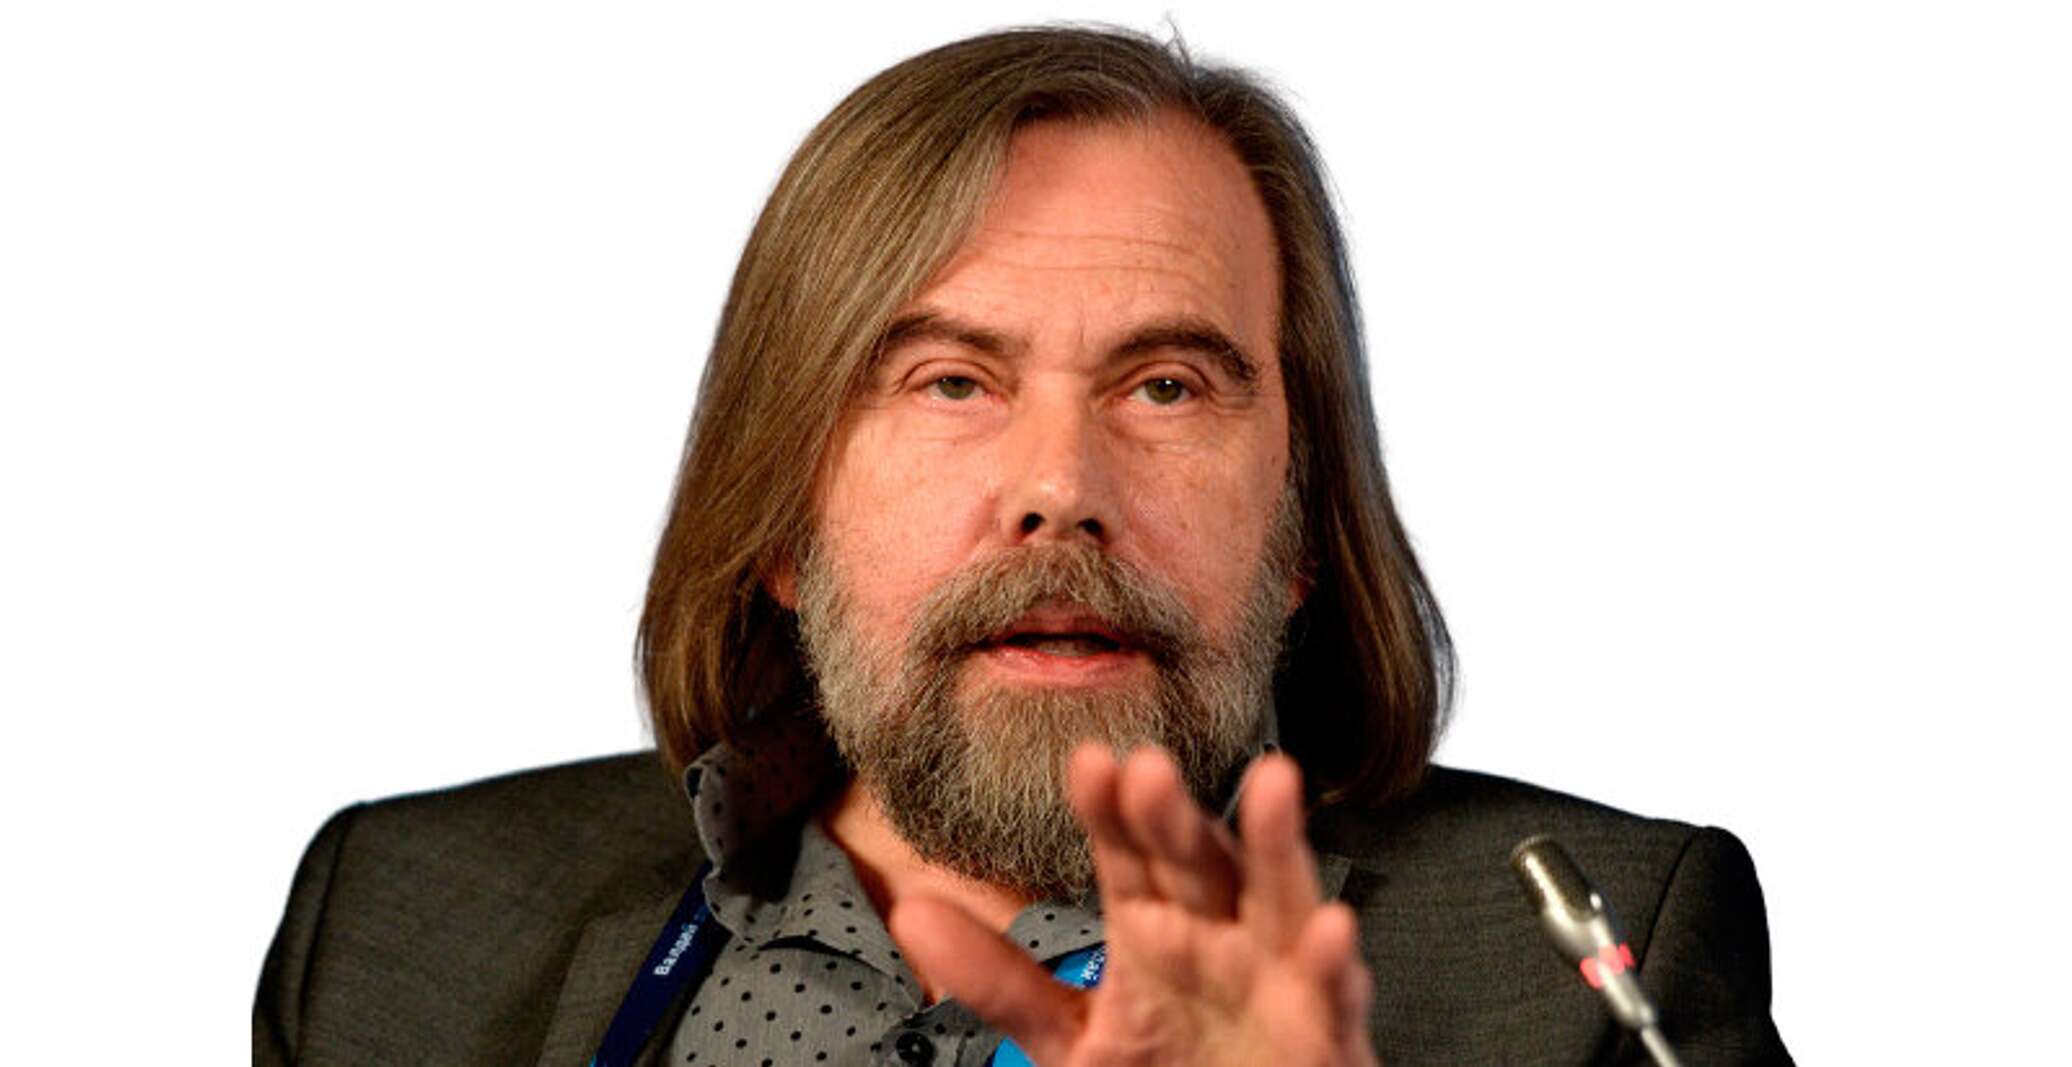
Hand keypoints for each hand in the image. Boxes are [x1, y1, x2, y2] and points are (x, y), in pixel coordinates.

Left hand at [890, 743, 1378, 1066]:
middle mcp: (1219, 938)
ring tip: (1275, 780)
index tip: (1088, 764)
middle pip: (1197, 863)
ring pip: (1281, 899)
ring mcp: (1278, 982)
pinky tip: (1329, 927)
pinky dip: (1333, 962)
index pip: (1128, 854)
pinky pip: (1334, 997)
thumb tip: (910, 913)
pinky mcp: (1324, 1034)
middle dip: (1175, 818)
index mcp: (1157, 927)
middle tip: (1148, 768)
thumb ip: (999, 981)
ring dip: (1278, 843)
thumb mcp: (1070, 1040)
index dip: (1110, 811)